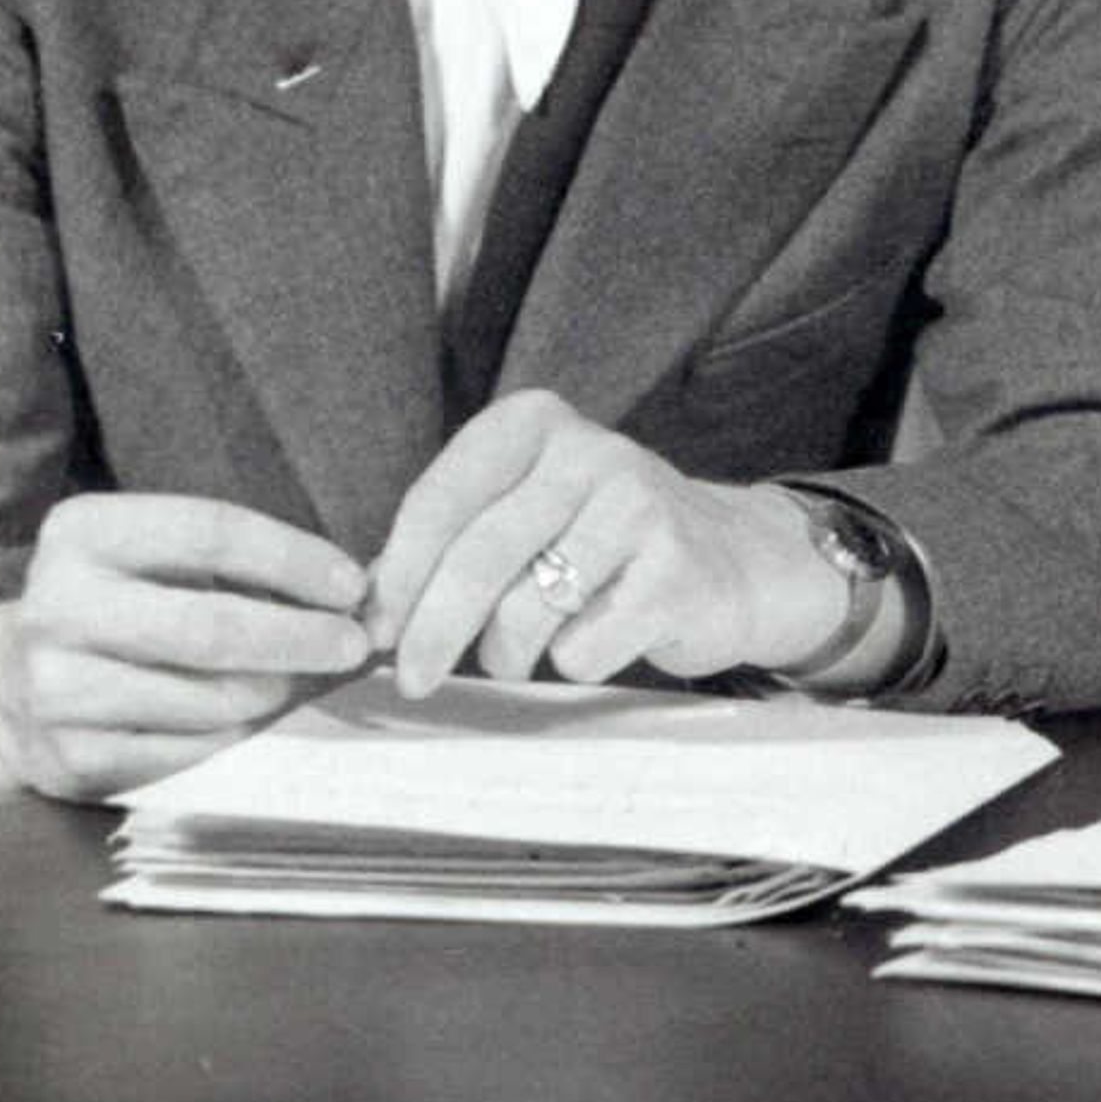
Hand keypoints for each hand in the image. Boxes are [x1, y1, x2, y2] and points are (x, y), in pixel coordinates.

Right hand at [0, 493, 370, 803]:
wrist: (8, 691)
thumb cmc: (121, 608)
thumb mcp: (159, 562)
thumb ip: (246, 569)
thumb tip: (362, 596)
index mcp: (80, 533)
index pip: (211, 533)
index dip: (294, 559)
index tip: (354, 584)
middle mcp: (56, 607)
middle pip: (211, 627)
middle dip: (300, 637)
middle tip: (354, 645)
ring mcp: (55, 689)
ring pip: (210, 698)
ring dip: (277, 691)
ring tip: (301, 678)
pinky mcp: (69, 758)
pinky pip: (190, 750)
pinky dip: (238, 734)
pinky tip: (250, 716)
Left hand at [364, 390, 847, 697]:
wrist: (732, 562)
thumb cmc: (600, 544)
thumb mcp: (525, 513)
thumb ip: (449, 543)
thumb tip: (368, 610)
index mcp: (535, 422)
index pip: (440, 499)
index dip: (398, 575)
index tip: (375, 630)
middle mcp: (591, 450)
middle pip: (477, 557)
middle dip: (431, 632)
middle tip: (412, 678)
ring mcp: (639, 506)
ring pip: (524, 610)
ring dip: (505, 654)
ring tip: (518, 654)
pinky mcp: (675, 572)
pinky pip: (582, 647)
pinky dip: (572, 662)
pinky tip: (595, 640)